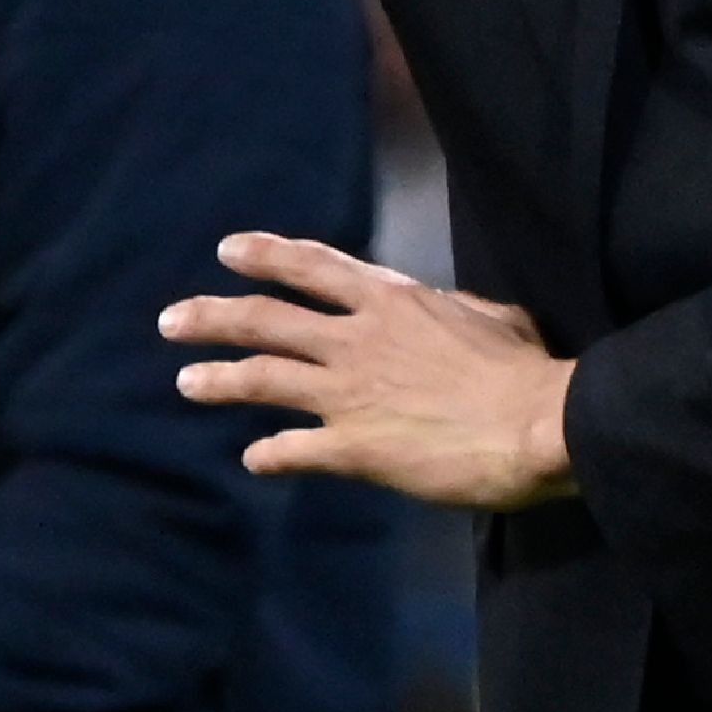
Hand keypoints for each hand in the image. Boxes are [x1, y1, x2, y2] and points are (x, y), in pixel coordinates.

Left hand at [166, 232, 578, 510]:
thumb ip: (454, 310)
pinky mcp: (354, 448)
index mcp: (390, 301)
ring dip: (219, 380)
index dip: (266, 256)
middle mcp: (357, 340)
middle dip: (212, 317)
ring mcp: (349, 394)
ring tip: (186, 383)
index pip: (312, 267)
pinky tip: (254, 459)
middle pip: (265, 320)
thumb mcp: (491, 317)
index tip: (228, 251)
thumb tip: (452, 310)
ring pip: (263, 379)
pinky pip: (295, 449)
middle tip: (171, 320)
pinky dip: (270, 454)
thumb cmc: (525, 369)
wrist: (539, 425)